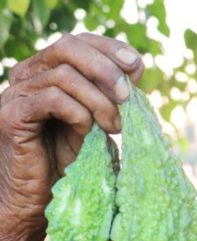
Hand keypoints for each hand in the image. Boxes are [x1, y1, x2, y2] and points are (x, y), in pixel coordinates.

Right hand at [0, 33, 142, 234]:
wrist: (40, 198)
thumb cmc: (70, 160)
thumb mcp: (97, 120)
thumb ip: (110, 94)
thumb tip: (136, 69)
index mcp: (47, 70)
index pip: (79, 40)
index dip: (110, 48)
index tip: (138, 68)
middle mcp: (27, 75)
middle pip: (68, 46)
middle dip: (107, 69)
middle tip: (128, 98)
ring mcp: (16, 93)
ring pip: (64, 74)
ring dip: (99, 100)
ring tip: (114, 126)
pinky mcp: (13, 116)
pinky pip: (52, 99)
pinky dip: (79, 112)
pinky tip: (89, 131)